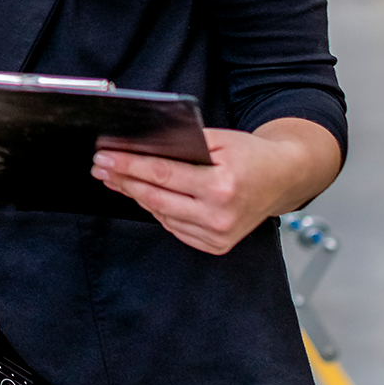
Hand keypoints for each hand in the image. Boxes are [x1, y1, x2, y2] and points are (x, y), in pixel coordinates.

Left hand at [90, 118, 341, 255]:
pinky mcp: (216, 245)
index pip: (162, 174)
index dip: (128, 165)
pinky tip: (144, 196)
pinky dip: (158, 210)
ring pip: (162, 214)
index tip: (104, 157)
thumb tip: (140, 145)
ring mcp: (218, 235)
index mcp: (222, 186)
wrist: (283, 179)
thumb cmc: (251, 155)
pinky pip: (175, 227)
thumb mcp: (219, 139)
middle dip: (123, 180)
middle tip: (100, 167)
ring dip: (135, 196)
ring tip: (115, 179)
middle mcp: (219, 215)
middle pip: (156, 198)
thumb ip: (182, 143)